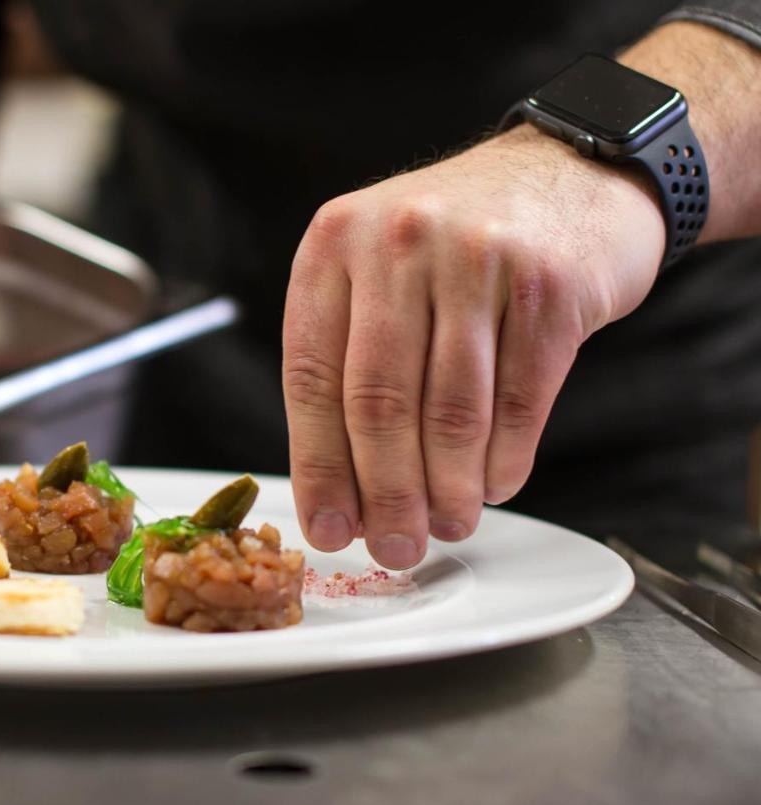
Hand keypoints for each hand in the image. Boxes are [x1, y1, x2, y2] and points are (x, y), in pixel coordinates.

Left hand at [283, 124, 664, 567]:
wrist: (574, 173)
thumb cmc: (459, 244)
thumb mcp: (380, 271)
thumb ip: (351, 359)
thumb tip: (340, 491)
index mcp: (334, 245)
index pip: (312, 376)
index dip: (318, 466)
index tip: (329, 527)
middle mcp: (398, 242)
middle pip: (378, 401)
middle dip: (385, 494)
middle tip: (394, 548)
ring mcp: (476, 257)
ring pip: (450, 409)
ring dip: (446, 488)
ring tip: (446, 526)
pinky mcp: (548, 284)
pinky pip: (519, 398)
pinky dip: (504, 458)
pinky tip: (492, 486)